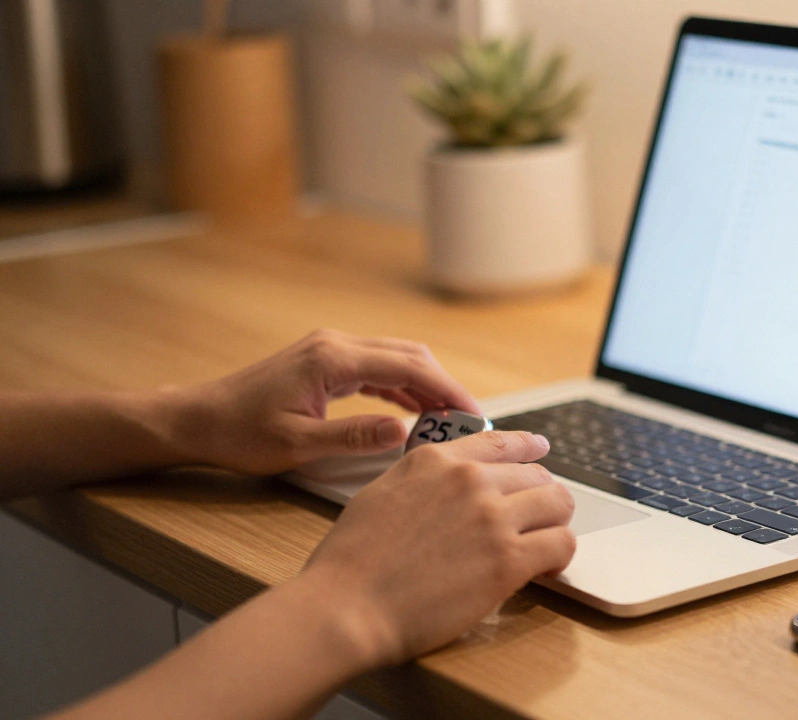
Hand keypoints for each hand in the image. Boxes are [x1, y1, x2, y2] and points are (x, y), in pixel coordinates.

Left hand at [174, 329, 480, 474]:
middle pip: (409, 356)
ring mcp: (330, 349)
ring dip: (426, 385)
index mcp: (332, 360)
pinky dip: (402, 386)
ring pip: (396, 358)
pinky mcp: (325, 361)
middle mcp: (335, 345)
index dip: (447, 390)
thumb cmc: (240, 435)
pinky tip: (415, 412)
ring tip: (449, 419)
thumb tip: (405, 434)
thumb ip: (354, 437)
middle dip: (444, 386)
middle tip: (470, 420)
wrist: (198, 419)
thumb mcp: (298, 444)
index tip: (473, 414)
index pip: (408, 367)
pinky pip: (377, 367)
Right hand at [300, 430, 575, 666]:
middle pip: (535, 474)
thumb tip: (444, 486)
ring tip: (544, 543)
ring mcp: (492, 517)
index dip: (527, 448)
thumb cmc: (351, 561)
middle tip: (536, 519)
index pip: (500, 442)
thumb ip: (421, 480)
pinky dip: (559, 555)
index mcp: (436, 460)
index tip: (540, 451)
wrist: (347, 605)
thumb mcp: (381, 493)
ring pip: (557, 502)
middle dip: (539, 496)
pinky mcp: (508, 559)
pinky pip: (561, 543)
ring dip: (555, 522)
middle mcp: (470, 479)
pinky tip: (546, 569)